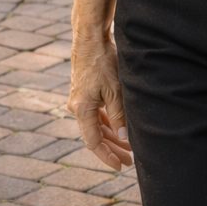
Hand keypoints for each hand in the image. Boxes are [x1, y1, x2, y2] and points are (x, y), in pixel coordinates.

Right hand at [67, 34, 133, 169]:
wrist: (91, 39)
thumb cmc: (102, 62)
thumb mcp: (115, 91)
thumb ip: (120, 117)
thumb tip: (125, 139)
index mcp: (81, 109)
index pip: (93, 142)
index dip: (107, 156)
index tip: (121, 166)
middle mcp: (77, 107)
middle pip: (95, 135)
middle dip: (112, 149)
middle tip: (129, 160)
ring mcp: (80, 99)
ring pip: (96, 125)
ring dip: (111, 136)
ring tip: (128, 147)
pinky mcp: (85, 92)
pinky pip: (96, 114)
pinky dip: (107, 123)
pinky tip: (119, 129)